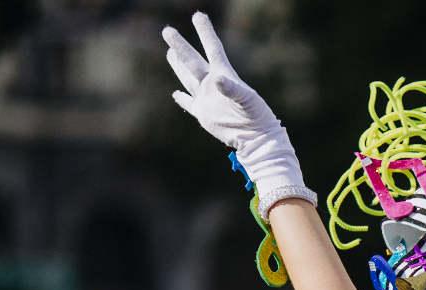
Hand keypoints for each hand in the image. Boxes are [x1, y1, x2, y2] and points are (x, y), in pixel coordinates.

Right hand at [162, 13, 306, 206]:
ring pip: (188, 78)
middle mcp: (213, 85)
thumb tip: (216, 79)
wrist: (257, 138)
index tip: (198, 15)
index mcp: (225, 76)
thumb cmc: (258, 117)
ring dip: (178, 66)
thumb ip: (232, 88)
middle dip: (180, 46)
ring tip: (170, 52)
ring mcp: (207, 99)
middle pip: (192, 61)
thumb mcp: (247, 100)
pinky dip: (182, 99)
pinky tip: (175, 93)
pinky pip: (189, 104)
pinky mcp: (204, 115)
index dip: (205, 32)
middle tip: (167, 30)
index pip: (212, 48)